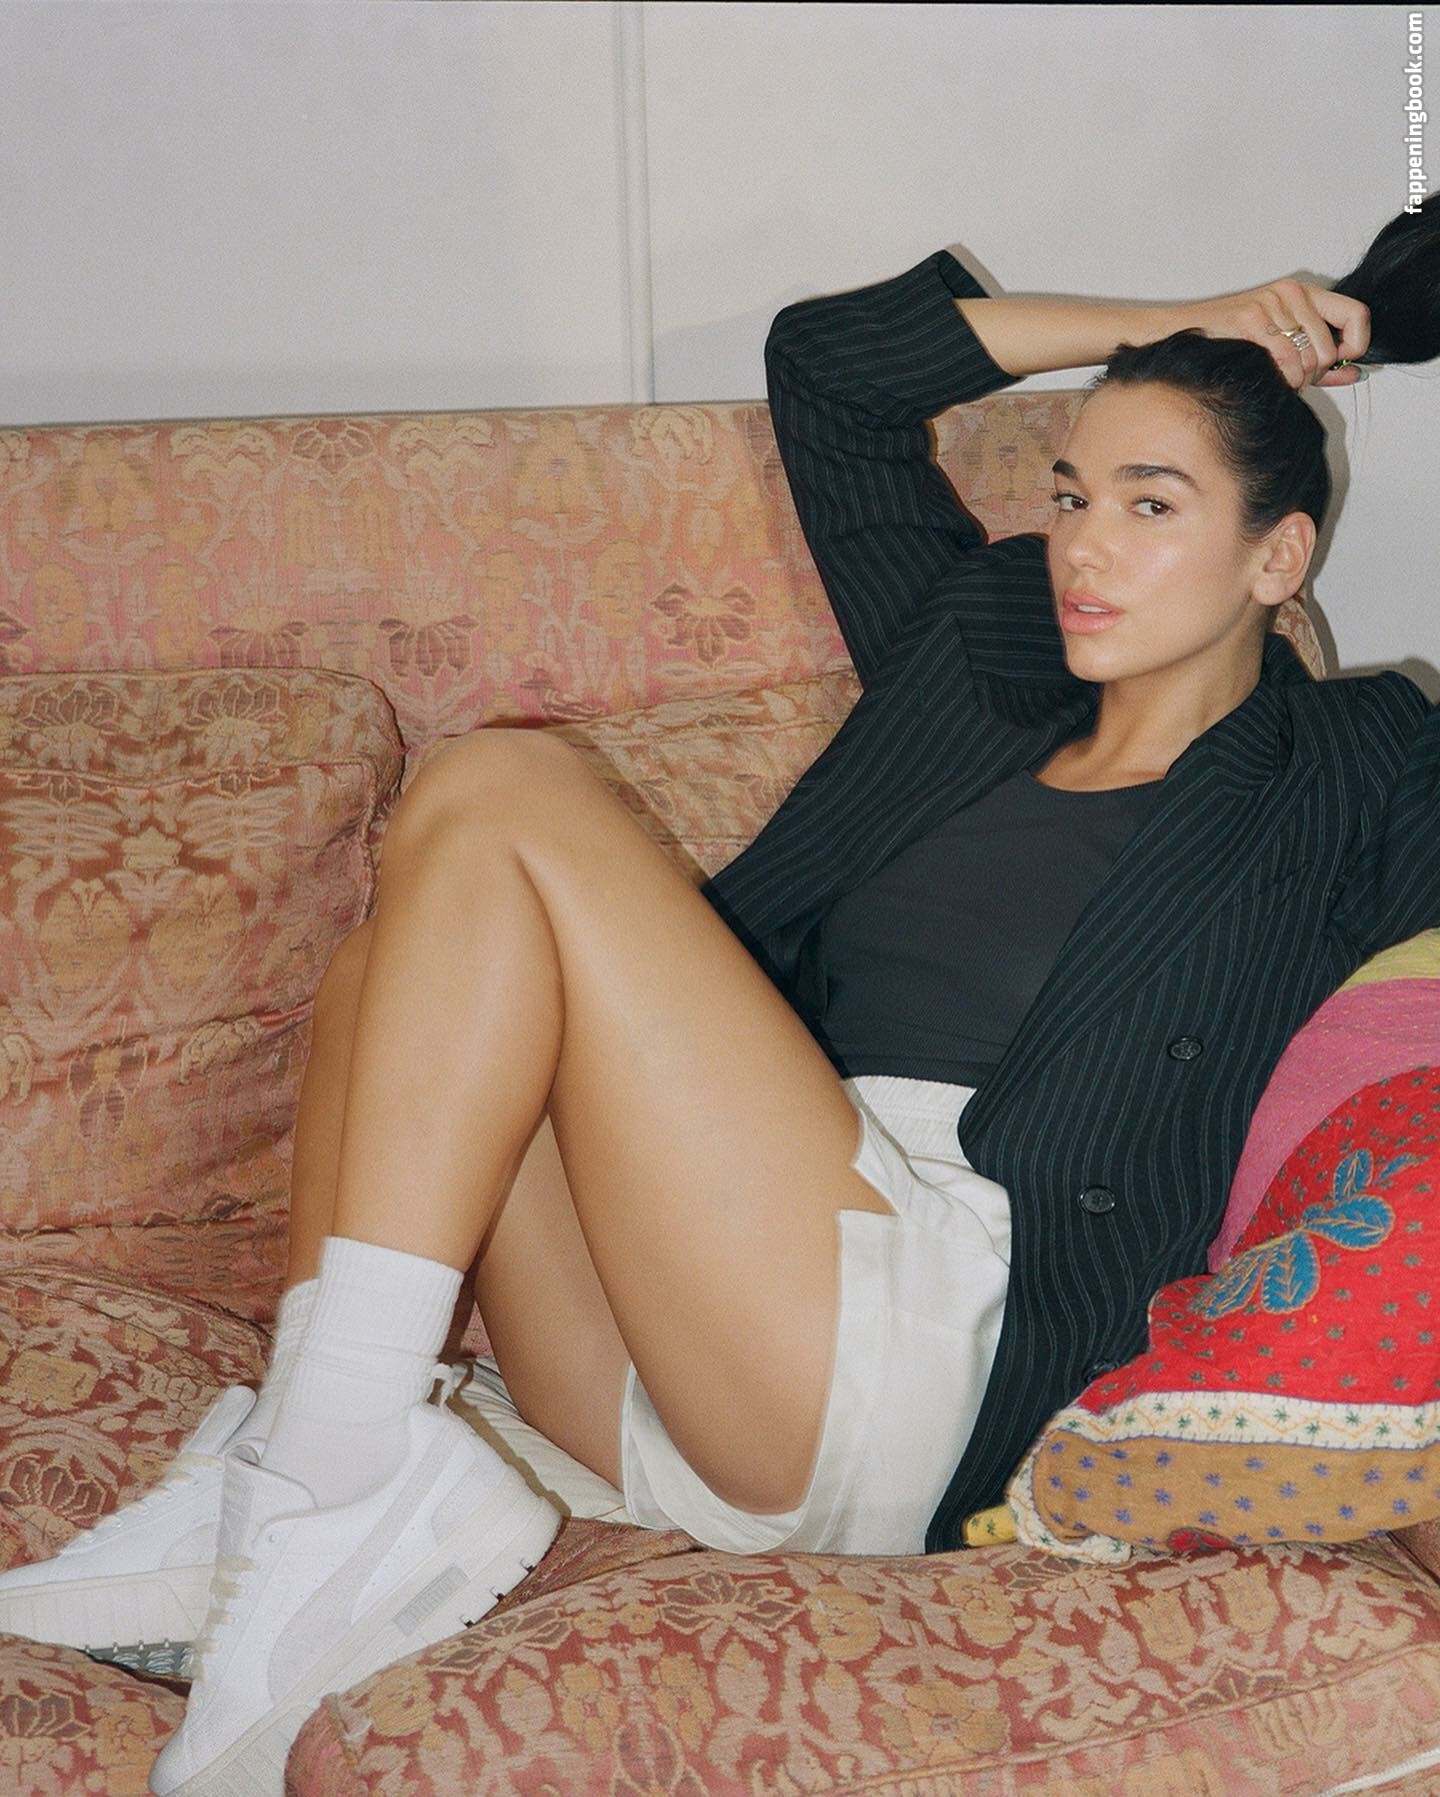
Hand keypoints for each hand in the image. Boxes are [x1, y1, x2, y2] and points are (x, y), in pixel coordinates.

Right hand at [1176, 277, 1370, 388]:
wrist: (1180, 336)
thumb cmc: (1229, 344)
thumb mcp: (1284, 349)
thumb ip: (1322, 362)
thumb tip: (1356, 374)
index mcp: (1303, 293)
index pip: (1356, 313)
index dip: (1356, 344)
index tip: (1342, 362)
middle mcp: (1291, 292)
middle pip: (1330, 348)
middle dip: (1315, 375)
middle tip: (1294, 380)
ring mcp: (1271, 303)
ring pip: (1311, 357)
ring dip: (1296, 380)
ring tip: (1278, 379)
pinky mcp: (1252, 318)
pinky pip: (1287, 360)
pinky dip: (1283, 379)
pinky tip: (1269, 378)